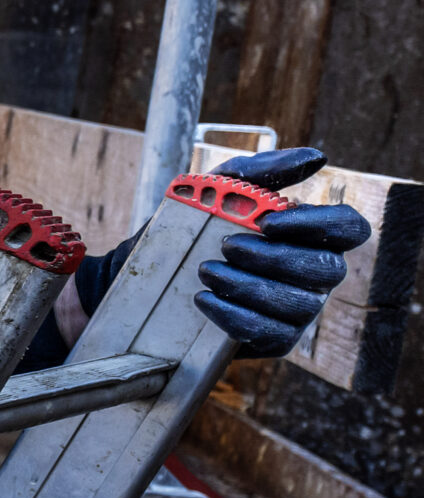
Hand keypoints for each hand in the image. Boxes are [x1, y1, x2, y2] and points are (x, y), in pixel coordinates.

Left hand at [196, 147, 371, 357]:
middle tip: (227, 246)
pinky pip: (269, 334)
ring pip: (296, 304)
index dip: (318, 225)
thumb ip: (263, 172)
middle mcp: (317, 273)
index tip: (269, 221)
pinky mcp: (276, 339)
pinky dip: (234, 315)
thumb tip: (315, 158)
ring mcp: (300, 309)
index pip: (349, 228)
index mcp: (314, 235)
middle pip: (324, 268)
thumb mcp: (220, 190)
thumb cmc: (196, 227)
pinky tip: (205, 298)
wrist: (149, 273)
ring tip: (206, 270)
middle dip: (273, 257)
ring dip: (247, 285)